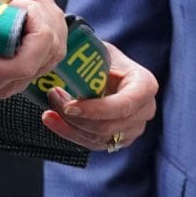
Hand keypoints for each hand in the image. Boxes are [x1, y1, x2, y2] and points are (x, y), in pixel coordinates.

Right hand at [0, 0, 68, 99]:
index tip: (22, 4)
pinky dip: (49, 27)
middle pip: (47, 55)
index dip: (37, 29)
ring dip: (51, 19)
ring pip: (53, 54)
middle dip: (46, 17)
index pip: (25, 62)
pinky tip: (37, 8)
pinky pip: (47, 53)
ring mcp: (9, 82)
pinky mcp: (17, 75)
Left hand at [42, 42, 158, 152]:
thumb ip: (87, 59)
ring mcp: (134, 128)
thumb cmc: (101, 59)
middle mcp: (145, 110)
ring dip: (69, 124)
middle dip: (76, 117)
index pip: (125, 105)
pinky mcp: (118, 140)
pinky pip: (90, 143)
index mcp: (145, 85)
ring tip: (50, 107)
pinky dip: (68, 132)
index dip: (96, 110)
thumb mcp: (98, 52)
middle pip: (108, 126)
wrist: (105, 70)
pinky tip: (51, 119)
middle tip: (53, 97)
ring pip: (97, 138)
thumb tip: (65, 58)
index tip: (68, 105)